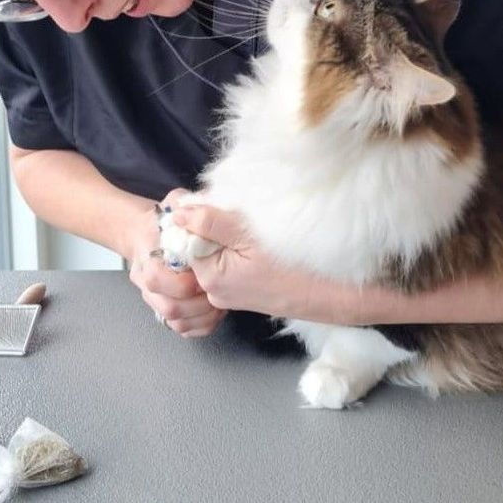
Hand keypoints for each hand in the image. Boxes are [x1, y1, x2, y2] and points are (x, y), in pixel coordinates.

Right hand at [127, 189, 226, 337]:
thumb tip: (196, 208)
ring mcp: (155, 299)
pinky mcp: (165, 309)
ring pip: (175, 322)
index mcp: (146, 257)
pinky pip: (182, 328)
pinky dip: (200, 325)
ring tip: (220, 303)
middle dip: (198, 303)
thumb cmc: (163, 219)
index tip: (206, 274)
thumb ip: (184, 203)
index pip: (157, 278)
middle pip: (168, 306)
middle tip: (218, 291)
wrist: (145, 234)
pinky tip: (214, 312)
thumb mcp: (172, 201)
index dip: (185, 281)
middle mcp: (146, 282)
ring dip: (202, 316)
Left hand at [172, 204, 311, 316]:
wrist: (323, 295)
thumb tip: (179, 214)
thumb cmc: (289, 265)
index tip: (217, 207)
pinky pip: (226, 265)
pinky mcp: (240, 293)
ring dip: (225, 237)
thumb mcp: (246, 236)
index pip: (186, 239)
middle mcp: (212, 291)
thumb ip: (210, 222)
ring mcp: (227, 294)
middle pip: (199, 247)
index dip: (198, 218)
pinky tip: (252, 245)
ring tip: (248, 232)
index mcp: (209, 277)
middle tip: (237, 219)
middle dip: (211, 228)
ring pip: (214, 254)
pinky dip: (235, 250)